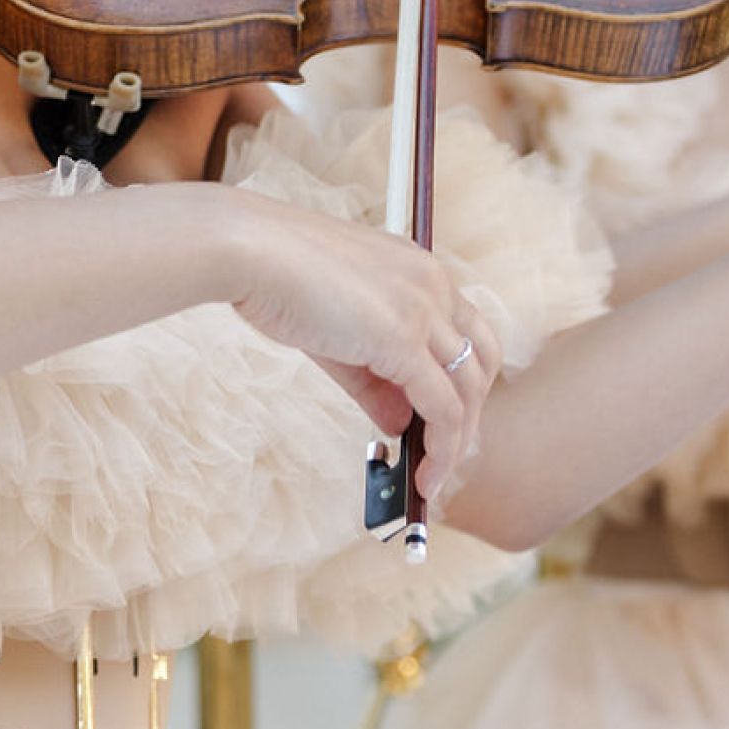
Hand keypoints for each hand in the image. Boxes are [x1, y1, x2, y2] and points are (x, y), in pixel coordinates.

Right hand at [224, 192, 501, 500]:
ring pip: (468, 390)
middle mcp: (433, 284)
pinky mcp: (404, 340)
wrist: (246, 250)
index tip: (443, 420)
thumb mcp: (336, 334)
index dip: (462, 380)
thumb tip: (399, 424)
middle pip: (482, 360)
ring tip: (433, 478)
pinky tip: (423, 476)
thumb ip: (373, 379)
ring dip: (456, 443)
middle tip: (447, 454)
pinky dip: (440, 449)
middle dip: (472, 414)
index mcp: (419, 269)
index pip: (465, 331)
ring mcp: (423, 310)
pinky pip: (443, 408)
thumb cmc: (276, 278)